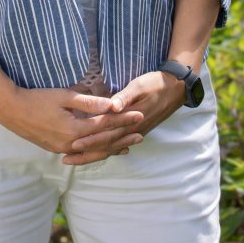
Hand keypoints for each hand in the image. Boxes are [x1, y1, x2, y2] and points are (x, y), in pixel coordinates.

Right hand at [0, 86, 144, 160]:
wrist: (12, 111)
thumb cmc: (37, 99)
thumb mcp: (63, 96)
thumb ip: (88, 102)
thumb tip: (112, 104)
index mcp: (74, 129)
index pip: (105, 124)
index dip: (123, 120)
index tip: (139, 115)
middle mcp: (71, 143)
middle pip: (103, 141)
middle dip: (123, 136)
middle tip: (142, 132)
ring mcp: (64, 148)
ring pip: (94, 151)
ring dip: (113, 147)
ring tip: (130, 146)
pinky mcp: (58, 149)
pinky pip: (84, 153)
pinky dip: (98, 152)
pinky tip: (106, 150)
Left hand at [62, 70, 185, 165]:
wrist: (176, 88)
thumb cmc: (155, 83)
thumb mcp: (139, 85)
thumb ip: (125, 97)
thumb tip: (111, 107)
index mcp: (130, 119)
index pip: (106, 133)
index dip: (89, 140)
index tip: (72, 145)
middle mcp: (132, 130)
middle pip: (106, 145)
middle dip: (87, 151)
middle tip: (67, 158)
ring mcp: (136, 132)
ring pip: (112, 147)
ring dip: (95, 154)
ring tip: (77, 159)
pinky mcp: (138, 130)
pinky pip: (120, 144)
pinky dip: (108, 150)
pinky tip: (101, 153)